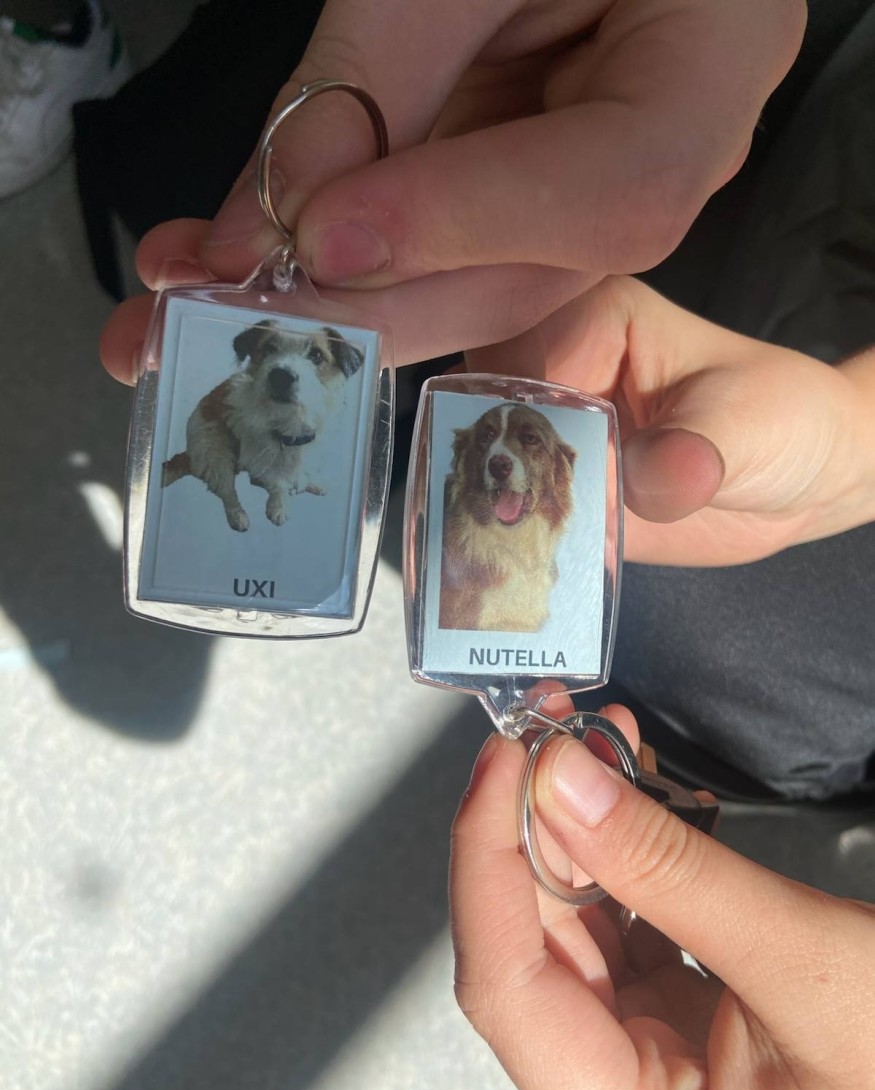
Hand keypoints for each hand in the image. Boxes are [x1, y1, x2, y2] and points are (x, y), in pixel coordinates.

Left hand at [100, 0, 804, 382]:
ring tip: (197, 294)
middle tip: (220, 311)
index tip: (322, 240)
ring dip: (334, 302)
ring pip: (474, 283)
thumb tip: (280, 224)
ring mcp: (595, 177)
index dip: (465, 226)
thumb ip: (381, 69)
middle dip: (369, 307)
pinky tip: (244, 260)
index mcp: (710, 63)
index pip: (614, 189)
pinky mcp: (521, 187)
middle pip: (531, 275)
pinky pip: (438, 246)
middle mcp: (671, 148)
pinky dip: (339, 260)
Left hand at [451, 701, 874, 1089]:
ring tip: (593, 749)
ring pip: (572, 935)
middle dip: (531, 829)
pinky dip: (621, 861)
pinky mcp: (676, 1024)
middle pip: (531, 952)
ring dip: (575, 835)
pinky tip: (627, 802)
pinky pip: (621, 932)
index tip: (503, 765)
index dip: (487, 863)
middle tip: (551, 735)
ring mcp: (648, 1064)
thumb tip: (564, 782)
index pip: (506, 990)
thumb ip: (671, 871)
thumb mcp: (804, 964)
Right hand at [466, 276, 874, 564]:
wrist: (794, 479)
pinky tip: (510, 546)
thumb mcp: (750, 427)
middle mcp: (554, 362)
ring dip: (481, 498)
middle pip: (475, 404)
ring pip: (475, 455)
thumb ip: (695, 452)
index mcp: (592, 317)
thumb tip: (649, 478)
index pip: (513, 356)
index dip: (513, 414)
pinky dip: (497, 526)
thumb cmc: (779, 421)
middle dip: (483, 460)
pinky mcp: (546, 476)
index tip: (537, 465)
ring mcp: (544, 423)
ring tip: (507, 527)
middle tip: (508, 505)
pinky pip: (498, 500)